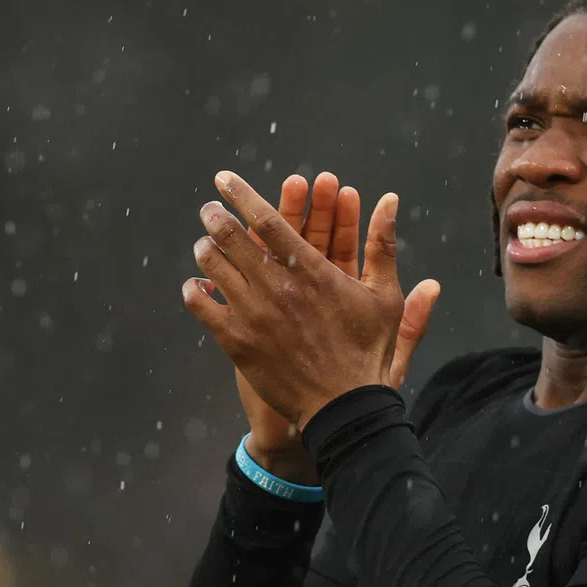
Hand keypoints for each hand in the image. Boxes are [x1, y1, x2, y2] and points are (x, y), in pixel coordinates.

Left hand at [184, 170, 439, 435]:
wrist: (345, 407)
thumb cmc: (369, 349)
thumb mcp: (385, 294)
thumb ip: (383, 244)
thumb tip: (390, 199)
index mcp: (312, 271)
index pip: (268, 220)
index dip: (242, 195)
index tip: (224, 179)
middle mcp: (277, 288)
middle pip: (233, 239)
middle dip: (217, 217)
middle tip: (209, 208)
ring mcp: (253, 315)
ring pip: (215, 268)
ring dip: (206, 249)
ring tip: (205, 244)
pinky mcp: (237, 342)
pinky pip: (203, 307)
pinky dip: (195, 291)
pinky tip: (197, 284)